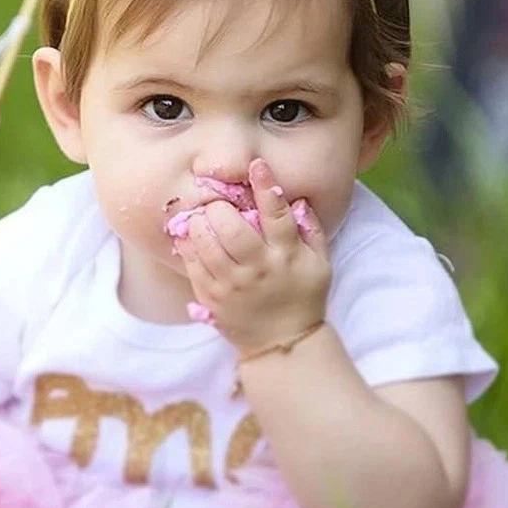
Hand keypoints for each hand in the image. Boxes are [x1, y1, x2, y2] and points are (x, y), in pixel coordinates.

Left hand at [175, 159, 330, 352]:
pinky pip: (193, 266)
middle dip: (220, 208)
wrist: (283, 342)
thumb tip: (297, 199)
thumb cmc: (304, 296)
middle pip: (232, 229)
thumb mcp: (320, 263)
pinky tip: (189, 236)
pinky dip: (188, 246)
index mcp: (286, 255)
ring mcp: (232, 285)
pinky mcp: (212, 297)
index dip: (266, 187)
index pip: (277, 215)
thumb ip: (311, 229)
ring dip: (199, 224)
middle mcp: (258, 269)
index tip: (256, 166)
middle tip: (218, 203)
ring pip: (207, 245)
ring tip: (200, 217)